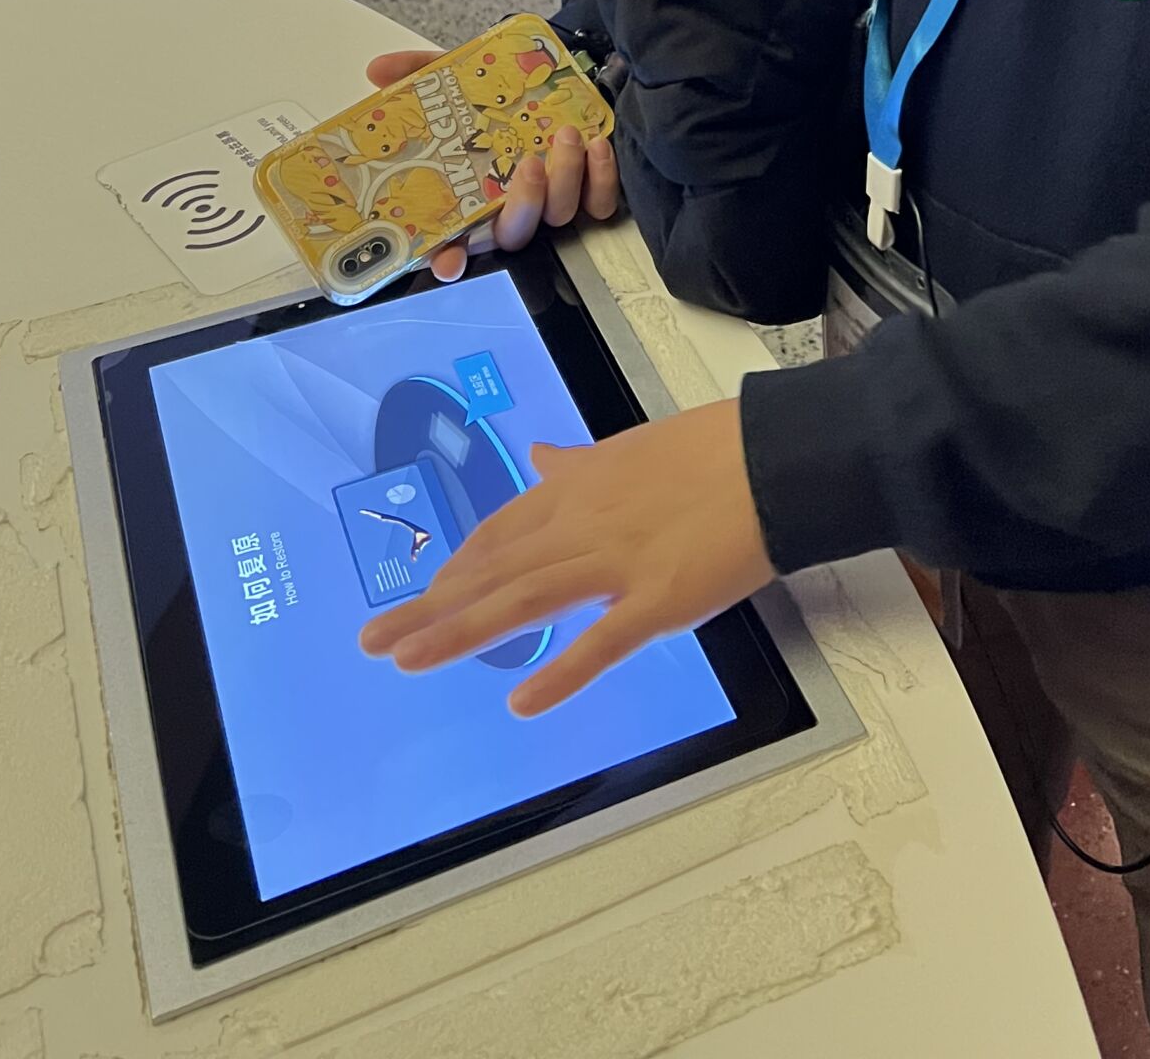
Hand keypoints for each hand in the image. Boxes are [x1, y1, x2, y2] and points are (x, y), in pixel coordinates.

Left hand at [361, 397, 771, 713]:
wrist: (773, 457)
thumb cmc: (711, 451)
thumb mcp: (630, 447)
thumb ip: (578, 463)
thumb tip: (539, 455)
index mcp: (579, 488)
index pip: (501, 532)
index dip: (457, 568)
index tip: (421, 596)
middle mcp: (584, 524)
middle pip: (496, 570)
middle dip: (433, 606)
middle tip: (376, 641)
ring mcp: (619, 563)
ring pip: (526, 598)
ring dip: (463, 631)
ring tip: (410, 661)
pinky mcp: (660, 599)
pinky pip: (602, 640)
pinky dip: (561, 671)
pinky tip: (522, 702)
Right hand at [363, 49, 621, 279]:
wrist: (554, 77)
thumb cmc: (498, 93)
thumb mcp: (454, 78)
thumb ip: (416, 72)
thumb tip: (379, 69)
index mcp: (471, 194)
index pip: (453, 241)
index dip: (449, 257)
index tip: (448, 261)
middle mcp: (511, 206)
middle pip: (515, 234)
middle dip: (523, 204)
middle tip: (528, 165)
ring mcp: (552, 201)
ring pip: (559, 216)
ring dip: (565, 179)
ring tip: (565, 137)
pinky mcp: (590, 191)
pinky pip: (599, 204)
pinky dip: (602, 179)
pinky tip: (596, 147)